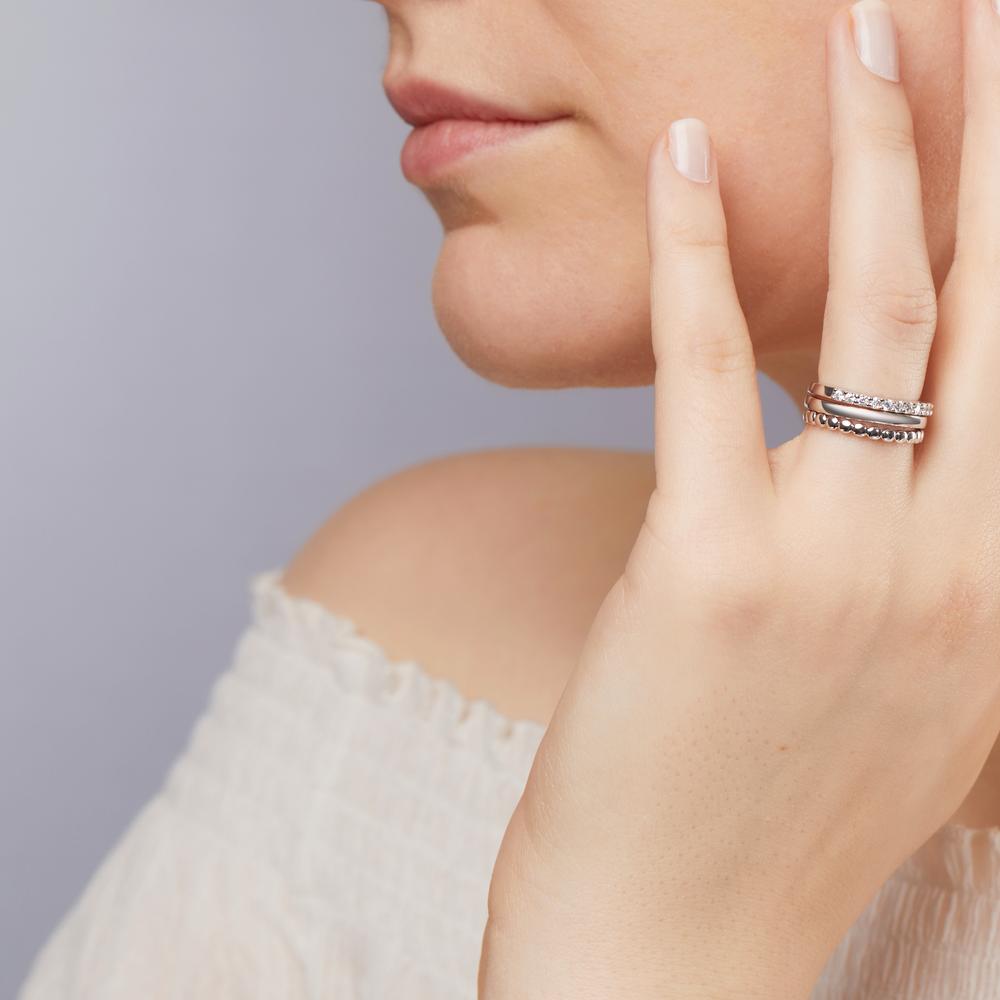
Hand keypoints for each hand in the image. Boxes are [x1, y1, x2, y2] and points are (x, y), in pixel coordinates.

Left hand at [479, 1, 999, 996]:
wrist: (683, 937)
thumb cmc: (779, 813)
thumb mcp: (906, 689)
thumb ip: (930, 566)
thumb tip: (912, 447)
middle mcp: (961, 562)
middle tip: (980, 8)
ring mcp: (841, 560)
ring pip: (876, 310)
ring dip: (878, 149)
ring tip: (868, 24)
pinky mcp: (710, 564)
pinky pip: (710, 370)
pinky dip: (700, 250)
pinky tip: (690, 155)